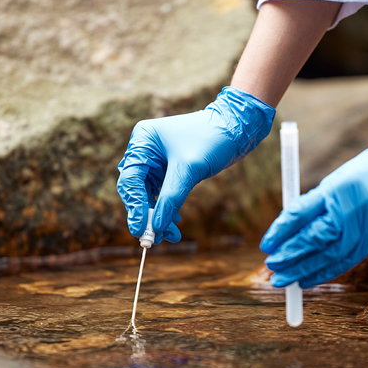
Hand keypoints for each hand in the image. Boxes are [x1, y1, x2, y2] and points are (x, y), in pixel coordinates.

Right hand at [117, 87, 274, 242]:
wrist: (236, 128)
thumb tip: (157, 227)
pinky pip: (162, 193)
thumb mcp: (189, 170)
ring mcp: (157, 160)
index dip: (134, 207)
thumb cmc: (212, 139)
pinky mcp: (169, 169)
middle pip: (137, 189)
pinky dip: (167, 208)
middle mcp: (146, 149)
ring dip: (158, 215)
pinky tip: (175, 221)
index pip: (131, 179)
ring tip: (171, 235)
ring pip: (149, 195)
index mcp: (143, 141)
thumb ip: (171, 198)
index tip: (140, 230)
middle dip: (147, 215)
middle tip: (154, 239)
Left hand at [260, 126, 367, 287]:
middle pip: (314, 239)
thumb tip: (286, 234)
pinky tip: (308, 280)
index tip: (266, 245)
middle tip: (272, 266)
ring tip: (284, 280)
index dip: (280, 232)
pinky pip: (347, 261)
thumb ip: (314, 206)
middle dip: (290, 256)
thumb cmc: (367, 172)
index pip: (300, 214)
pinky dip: (326, 273)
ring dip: (304, 272)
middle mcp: (351, 210)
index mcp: (336, 189)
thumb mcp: (337, 181)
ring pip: (331, 257)